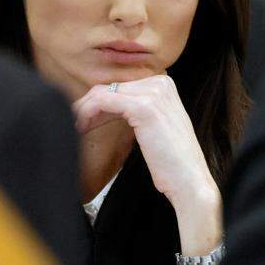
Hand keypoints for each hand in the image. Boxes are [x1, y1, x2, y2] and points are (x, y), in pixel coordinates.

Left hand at [73, 75, 221, 254]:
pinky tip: (81, 127)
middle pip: (110, 87)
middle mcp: (161, 83)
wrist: (189, 182)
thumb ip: (135, 111)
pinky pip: (104, 102)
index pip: (120, 87)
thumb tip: (104, 107)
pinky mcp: (144, 107)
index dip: (98, 104)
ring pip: (103, 93)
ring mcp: (154, 93)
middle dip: (88, 106)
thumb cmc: (171, 162)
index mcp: (164, 84)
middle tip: (75, 124)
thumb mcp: (154, 127)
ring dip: (84, 110)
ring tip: (75, 127)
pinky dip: (87, 113)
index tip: (83, 120)